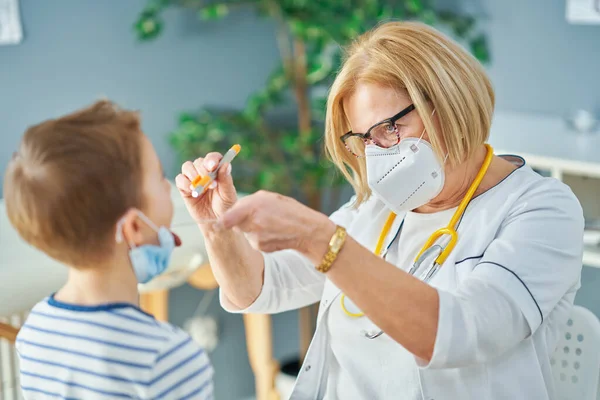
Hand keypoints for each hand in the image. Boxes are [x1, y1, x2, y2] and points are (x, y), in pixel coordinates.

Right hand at [175, 152, 237, 223]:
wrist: (214, 221)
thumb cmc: (224, 206)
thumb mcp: (228, 195)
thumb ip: (226, 180)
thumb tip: (225, 164)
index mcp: (217, 170)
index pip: (213, 157)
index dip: (212, 159)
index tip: (213, 166)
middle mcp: (204, 171)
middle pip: (199, 161)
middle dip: (203, 170)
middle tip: (211, 184)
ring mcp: (193, 179)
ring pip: (187, 166)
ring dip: (193, 174)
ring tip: (201, 188)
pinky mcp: (184, 188)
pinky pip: (180, 179)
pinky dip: (185, 183)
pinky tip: (193, 191)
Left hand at [216, 190, 335, 255]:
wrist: (306, 230)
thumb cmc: (288, 210)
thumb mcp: (268, 197)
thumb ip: (248, 203)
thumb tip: (232, 210)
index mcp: (253, 208)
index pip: (226, 219)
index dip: (219, 222)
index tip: (215, 223)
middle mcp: (252, 224)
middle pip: (234, 224)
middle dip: (239, 220)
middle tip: (254, 216)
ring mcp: (256, 238)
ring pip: (244, 232)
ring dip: (250, 228)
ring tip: (268, 223)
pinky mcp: (260, 247)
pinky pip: (252, 240)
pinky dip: (259, 236)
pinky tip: (272, 232)